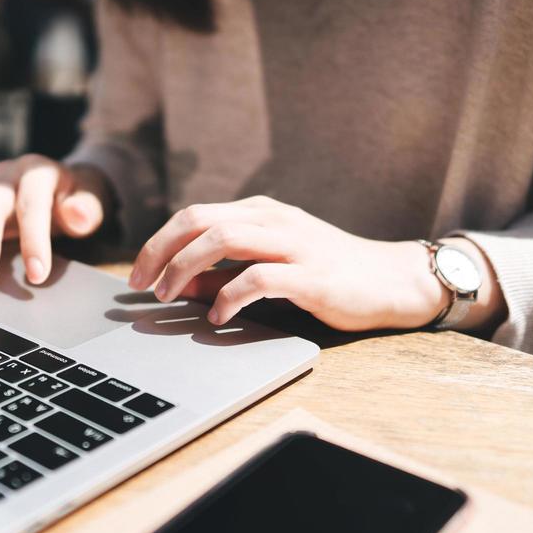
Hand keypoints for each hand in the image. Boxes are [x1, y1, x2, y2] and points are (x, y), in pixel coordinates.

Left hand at [128, 196, 456, 331]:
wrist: (394, 282)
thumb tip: (180, 286)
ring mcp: (295, 243)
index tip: (138, 273)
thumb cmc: (330, 276)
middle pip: (200, 220)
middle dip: (162, 251)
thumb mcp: (271, 269)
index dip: (159, 242)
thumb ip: (226, 275)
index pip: (195, 214)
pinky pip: (259, 277)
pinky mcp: (312, 275)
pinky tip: (218, 318)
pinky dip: (229, 296)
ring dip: (186, 268)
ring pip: (225, 238)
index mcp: (261, 213)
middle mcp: (275, 220)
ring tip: (169, 296)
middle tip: (141, 285)